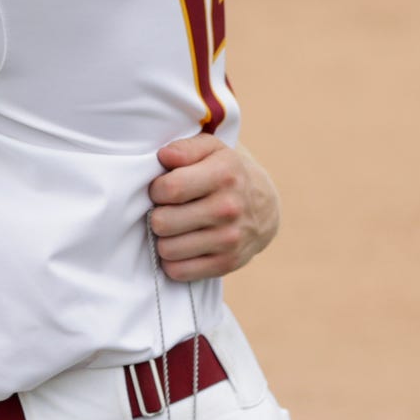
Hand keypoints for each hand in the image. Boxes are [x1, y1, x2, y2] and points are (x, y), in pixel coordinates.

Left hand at [147, 137, 279, 282]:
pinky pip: (179, 271)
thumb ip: (184, 148)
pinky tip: (182, 245)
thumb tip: (164, 156)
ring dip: (164, 239)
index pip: (168, 189)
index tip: (163, 189)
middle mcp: (229, 209)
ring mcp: (230, 240)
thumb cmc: (225, 172)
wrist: (264, 206)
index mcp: (224, 175)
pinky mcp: (228, 263)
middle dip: (158, 215)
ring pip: (167, 249)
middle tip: (168, 210)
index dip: (156, 190)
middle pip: (163, 222)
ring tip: (175, 227)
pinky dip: (173, 261)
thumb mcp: (210, 149)